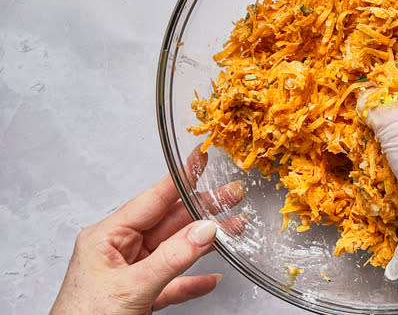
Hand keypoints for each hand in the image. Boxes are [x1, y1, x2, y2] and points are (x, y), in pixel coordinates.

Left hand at [50, 148, 245, 313]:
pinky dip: (192, 280)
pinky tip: (211, 277)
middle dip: (203, 209)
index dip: (181, 179)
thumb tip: (204, 230)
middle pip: (169, 222)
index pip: (152, 200)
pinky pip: (172, 281)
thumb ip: (172, 258)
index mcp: (106, 237)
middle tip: (232, 194)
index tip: (201, 158)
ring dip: (205, 242)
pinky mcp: (139, 295)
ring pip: (175, 250)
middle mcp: (118, 249)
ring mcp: (129, 272)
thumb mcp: (132, 286)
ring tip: (235, 226)